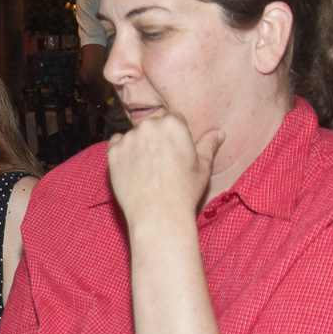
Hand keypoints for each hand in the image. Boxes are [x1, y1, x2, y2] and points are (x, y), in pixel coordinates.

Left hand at [106, 112, 223, 227]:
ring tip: (148, 169)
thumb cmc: (183, 191)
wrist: (157, 214)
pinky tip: (133, 168)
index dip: (175, 136)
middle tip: (161, 163)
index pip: (173, 119)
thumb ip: (209, 145)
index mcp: (173, 124)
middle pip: (153, 125)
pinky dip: (122, 152)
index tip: (175, 152)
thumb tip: (219, 133)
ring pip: (135, 135)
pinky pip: (116, 143)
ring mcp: (129, 139)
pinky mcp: (113, 152)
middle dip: (156, 138)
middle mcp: (149, 126)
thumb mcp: (203, 167)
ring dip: (139, 145)